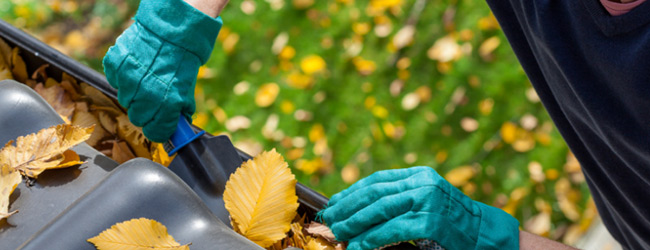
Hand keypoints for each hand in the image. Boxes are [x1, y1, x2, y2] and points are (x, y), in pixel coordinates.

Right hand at [103, 0, 222, 141]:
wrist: (171, 31)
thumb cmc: (182, 62)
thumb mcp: (187, 90)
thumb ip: (179, 111)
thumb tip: (178, 128)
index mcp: (166, 105)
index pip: (155, 133)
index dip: (158, 130)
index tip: (160, 126)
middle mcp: (145, 96)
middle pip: (138, 118)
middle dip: (146, 112)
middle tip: (154, 98)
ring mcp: (127, 80)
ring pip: (125, 100)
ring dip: (134, 93)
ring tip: (146, 78)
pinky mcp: (115, 66)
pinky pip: (115, 81)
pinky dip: (123, 77)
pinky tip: (136, 68)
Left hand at [320, 167, 519, 249]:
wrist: (488, 236)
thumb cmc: (454, 224)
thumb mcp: (427, 202)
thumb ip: (400, 200)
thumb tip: (360, 210)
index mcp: (420, 174)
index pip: (377, 180)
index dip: (352, 192)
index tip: (334, 203)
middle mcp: (423, 183)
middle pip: (374, 193)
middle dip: (347, 208)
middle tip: (329, 220)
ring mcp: (428, 200)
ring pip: (379, 210)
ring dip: (354, 223)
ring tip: (339, 234)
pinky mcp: (430, 222)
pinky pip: (392, 230)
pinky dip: (371, 239)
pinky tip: (358, 246)